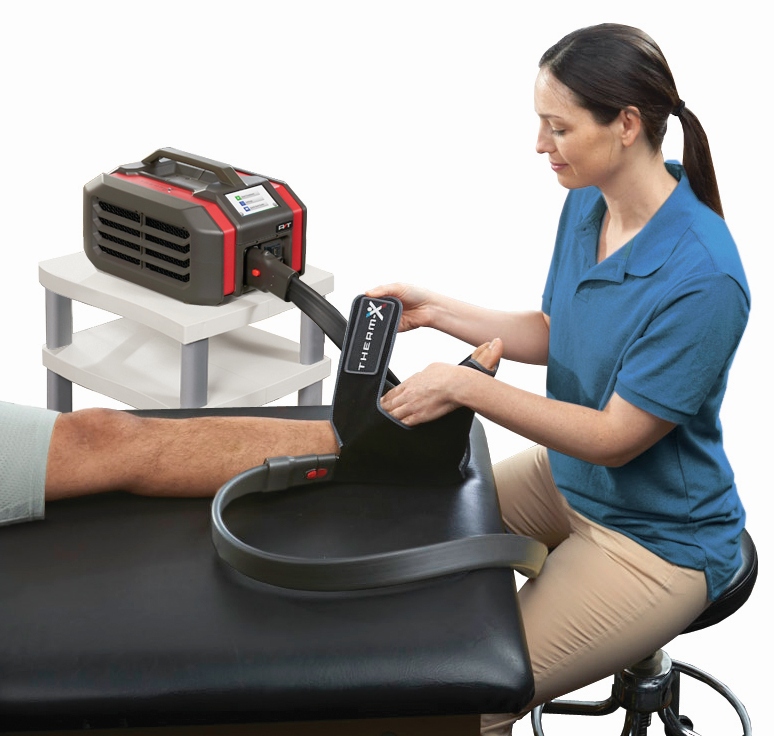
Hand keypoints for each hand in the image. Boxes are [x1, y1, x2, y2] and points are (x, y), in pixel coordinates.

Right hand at [365, 283, 433, 331]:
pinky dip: (384, 328)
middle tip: (368, 312)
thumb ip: (382, 289)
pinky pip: (386, 329)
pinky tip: (383, 324)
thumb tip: (368, 292)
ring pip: (378, 321)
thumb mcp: (398, 287)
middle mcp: (388, 307)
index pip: (371, 300)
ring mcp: (391, 318)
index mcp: (386, 296)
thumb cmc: (417, 294)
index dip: (366, 302)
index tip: (363, 303)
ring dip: (376, 320)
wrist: (430, 308)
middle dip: (370, 312)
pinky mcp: (396, 327)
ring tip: (376, 317)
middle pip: (373, 312)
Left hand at [380, 339, 502, 425]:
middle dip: (384, 408)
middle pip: (389, 403)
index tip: (384, 401)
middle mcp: (409, 393)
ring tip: (382, 422)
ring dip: (388, 417)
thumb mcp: (437, 367)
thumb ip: (431, 370)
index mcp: (412, 381)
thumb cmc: (452, 374)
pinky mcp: (418, 416)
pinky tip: (392, 428)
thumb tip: (442, 364)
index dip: (387, 398)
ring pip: (392, 413)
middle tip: (380, 412)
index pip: (394, 391)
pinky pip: (402, 422)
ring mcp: (412, 405)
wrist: (459, 384)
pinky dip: (397, 425)